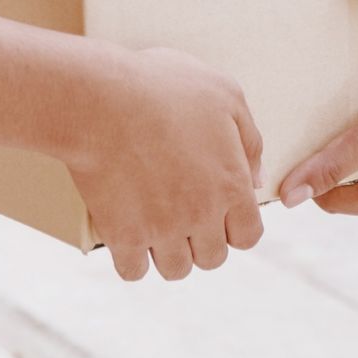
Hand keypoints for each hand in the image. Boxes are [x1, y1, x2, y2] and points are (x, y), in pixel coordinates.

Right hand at [64, 46, 264, 280]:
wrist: (101, 98)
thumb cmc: (162, 86)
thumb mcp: (223, 94)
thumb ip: (249, 141)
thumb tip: (256, 180)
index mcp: (231, 184)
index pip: (248, 236)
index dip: (235, 226)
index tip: (218, 211)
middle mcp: (202, 214)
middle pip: (212, 258)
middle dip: (201, 240)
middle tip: (181, 213)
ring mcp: (162, 229)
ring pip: (176, 269)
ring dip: (167, 251)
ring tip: (154, 223)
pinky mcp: (123, 235)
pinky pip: (133, 271)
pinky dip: (131, 258)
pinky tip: (127, 233)